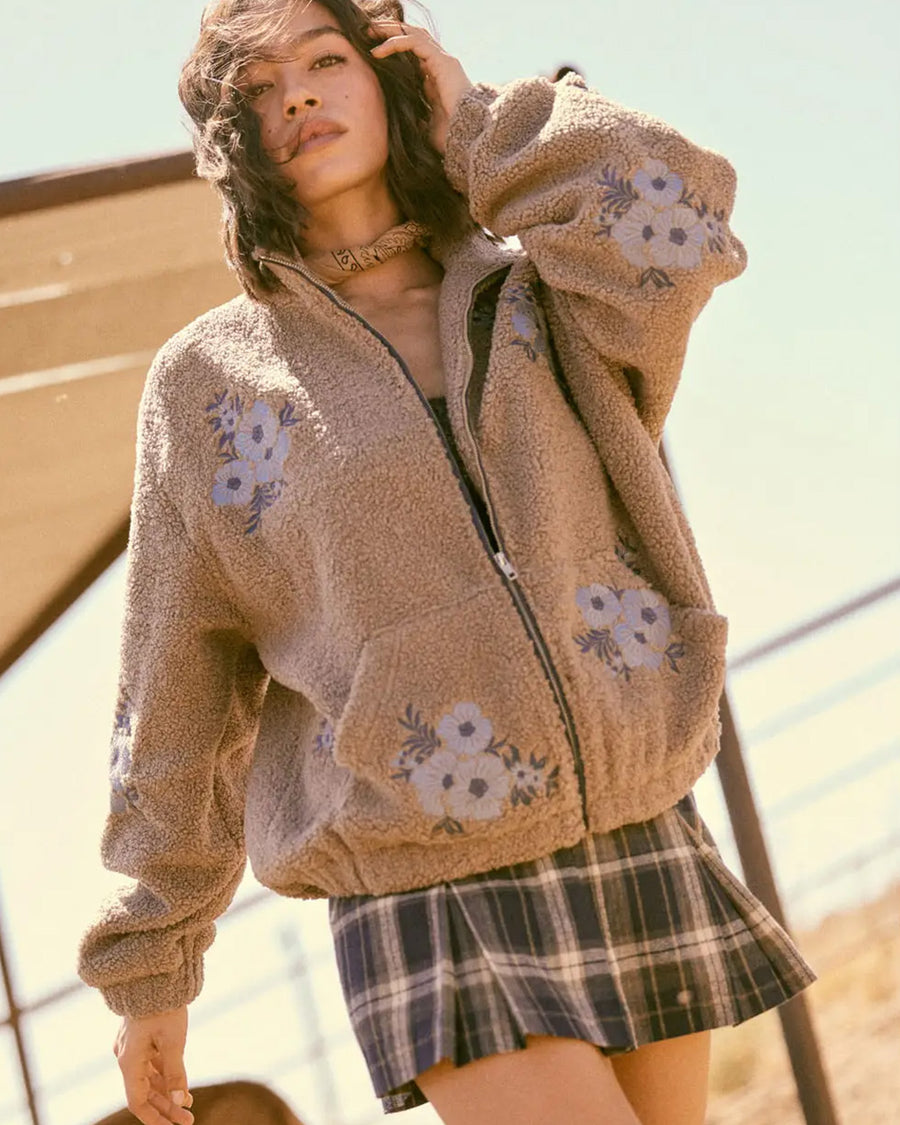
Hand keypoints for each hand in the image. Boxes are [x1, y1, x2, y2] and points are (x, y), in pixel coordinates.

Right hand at [112, 1007, 193, 1124]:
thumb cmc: (164, 1007)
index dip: (154, 1118)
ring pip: (149, 1079)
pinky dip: (165, 1075)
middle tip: (188, 1119)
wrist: (155, 977)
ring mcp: (132, 1047)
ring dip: (167, 1092)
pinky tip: (181, 1084)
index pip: (137, 1102)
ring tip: (189, 1105)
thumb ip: (176, 1073)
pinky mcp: (141, 1038)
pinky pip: (151, 1065)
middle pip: (145, 1092)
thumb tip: (181, 1102)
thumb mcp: (174, 1042)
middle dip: (165, 1108)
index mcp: (129, 1061)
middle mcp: (126, 1057)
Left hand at [368, 20, 473, 155]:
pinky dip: (396, 42)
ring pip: (413, 34)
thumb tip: (404, 124)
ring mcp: (443, 60)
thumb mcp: (426, 127)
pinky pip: (415, 43)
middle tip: (366, 31)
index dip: (392, 48)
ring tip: (369, 31)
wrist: (468, 137)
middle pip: (411, 37)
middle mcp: (440, 64)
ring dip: (390, 30)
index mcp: (435, 77)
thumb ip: (416, 120)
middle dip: (389, 31)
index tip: (371, 51)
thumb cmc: (451, 136)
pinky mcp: (443, 61)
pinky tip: (379, 50)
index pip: (412, 54)